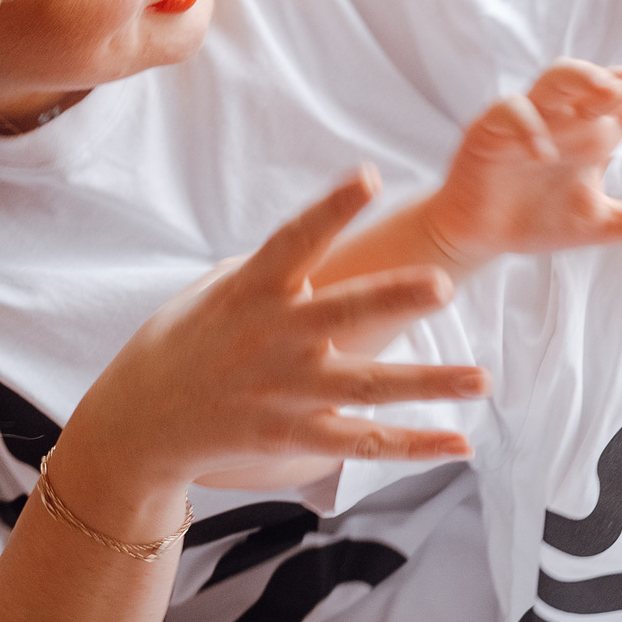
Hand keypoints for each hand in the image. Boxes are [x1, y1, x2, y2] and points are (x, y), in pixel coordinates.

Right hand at [60, 170, 491, 499]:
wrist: (138, 424)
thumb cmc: (183, 343)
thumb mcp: (214, 292)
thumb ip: (271, 266)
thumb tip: (318, 232)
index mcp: (253, 291)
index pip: (296, 240)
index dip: (331, 208)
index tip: (369, 175)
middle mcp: (274, 339)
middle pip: (343, 314)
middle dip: (393, 298)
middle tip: (444, 283)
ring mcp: (288, 392)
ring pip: (369, 386)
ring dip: (429, 384)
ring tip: (484, 379)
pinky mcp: (295, 436)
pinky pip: (365, 442)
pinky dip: (414, 446)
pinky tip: (460, 444)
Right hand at [425, 39, 621, 268]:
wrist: (480, 232)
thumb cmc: (539, 216)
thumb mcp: (603, 224)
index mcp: (598, 130)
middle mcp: (570, 114)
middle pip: (609, 80)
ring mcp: (532, 116)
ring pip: (558, 79)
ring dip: (584, 81)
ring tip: (611, 92)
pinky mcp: (492, 127)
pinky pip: (511, 113)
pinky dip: (528, 127)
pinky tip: (545, 151)